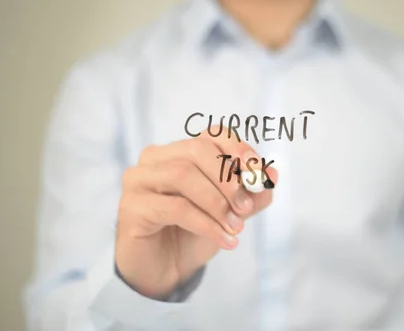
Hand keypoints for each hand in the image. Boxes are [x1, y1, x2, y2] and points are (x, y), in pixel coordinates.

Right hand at [115, 128, 276, 299]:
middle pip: (197, 150)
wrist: (165, 270)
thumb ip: (250, 194)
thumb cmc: (194, 233)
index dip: (239, 150)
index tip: (258, 176)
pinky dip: (205, 223)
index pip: (213, 134)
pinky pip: (174, 207)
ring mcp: (138, 179)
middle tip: (246, 208)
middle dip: (228, 179)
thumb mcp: (231, 212)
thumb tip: (272, 174)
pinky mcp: (131, 205)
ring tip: (235, 227)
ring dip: (216, 203)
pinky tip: (224, 240)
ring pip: (183, 175)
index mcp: (180, 150)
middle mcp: (155, 158)